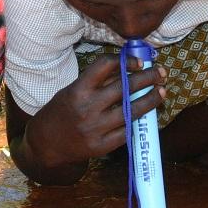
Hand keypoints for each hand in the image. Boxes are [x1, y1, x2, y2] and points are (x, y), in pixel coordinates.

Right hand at [26, 54, 165, 169]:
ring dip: (150, 99)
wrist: (45, 144)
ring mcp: (95, 129)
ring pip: (132, 110)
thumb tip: (127, 67)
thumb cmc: (60, 112)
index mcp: (77, 90)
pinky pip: (126, 130)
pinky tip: (147, 113)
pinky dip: (138, 120)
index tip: (140, 61)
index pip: (105, 66)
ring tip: (161, 91)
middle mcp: (87, 108)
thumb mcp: (72, 91)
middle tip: (161, 73)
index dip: (126, 61)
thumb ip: (98, 82)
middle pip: (125, 87)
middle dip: (147, 77)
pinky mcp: (101, 146)